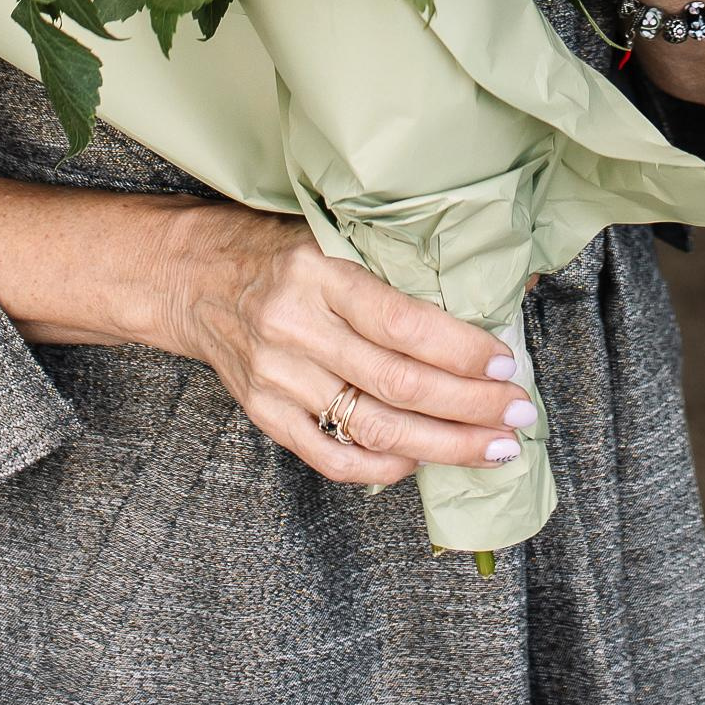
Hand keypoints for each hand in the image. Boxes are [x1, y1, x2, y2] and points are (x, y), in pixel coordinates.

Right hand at [150, 200, 537, 492]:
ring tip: (492, 449)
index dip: (461, 350)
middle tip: (518, 414)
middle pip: (398, 383)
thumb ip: (398, 265)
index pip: (403, 323)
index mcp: (319, 272)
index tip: (506, 363)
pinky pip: (330, 457)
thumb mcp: (332, 235)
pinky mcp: (263, 412)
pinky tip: (422, 463)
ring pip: (373, 427)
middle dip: (470, 406)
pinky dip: (383, 469)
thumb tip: (498, 283)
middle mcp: (296, 328)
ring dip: (443, 445)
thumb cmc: (275, 247)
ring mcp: (277, 377)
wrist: (187, 275)